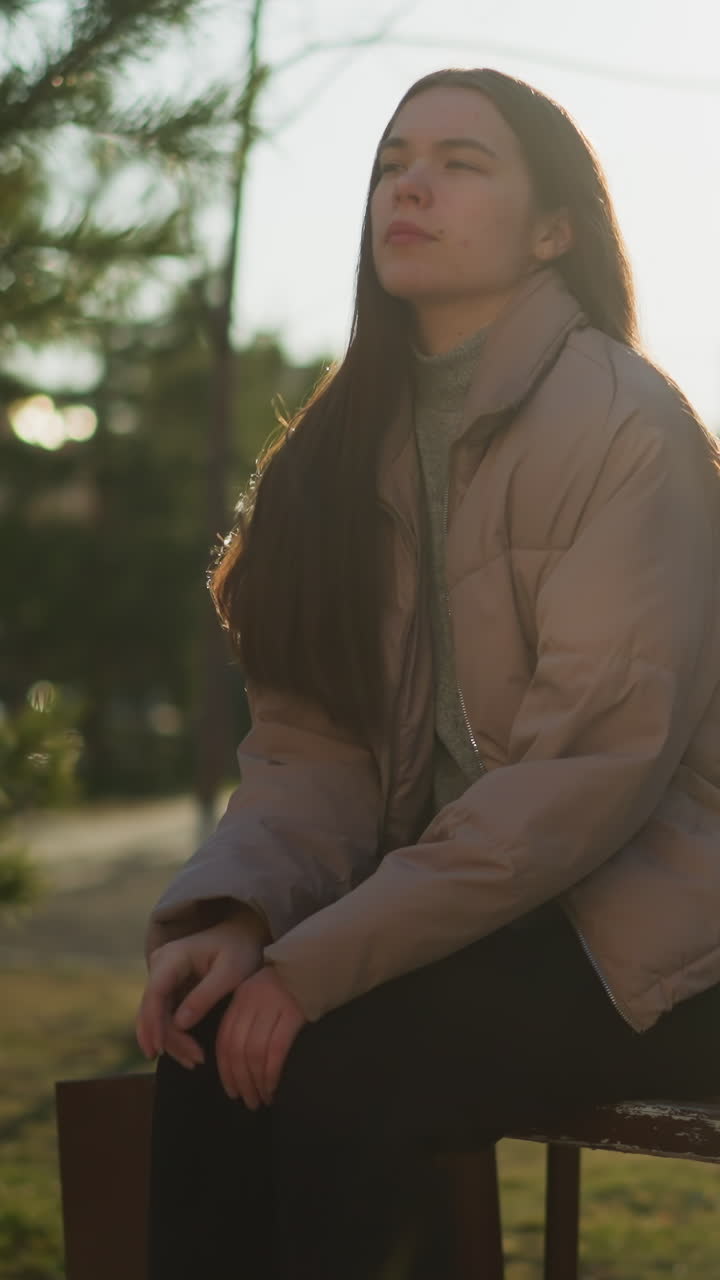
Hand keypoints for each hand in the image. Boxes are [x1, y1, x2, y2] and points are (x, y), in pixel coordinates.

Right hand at [135, 913, 265, 1069]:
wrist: (242, 934)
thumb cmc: (240, 949)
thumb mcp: (230, 972)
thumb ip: (205, 996)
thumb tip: (179, 1024)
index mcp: (173, 956)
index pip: (155, 993)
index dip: (154, 1023)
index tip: (160, 1049)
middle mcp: (160, 965)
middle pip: (153, 1009)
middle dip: (168, 1039)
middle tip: (194, 1061)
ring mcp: (162, 976)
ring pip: (156, 1016)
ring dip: (171, 1041)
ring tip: (194, 1061)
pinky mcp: (169, 987)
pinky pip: (164, 1014)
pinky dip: (174, 1034)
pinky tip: (188, 1051)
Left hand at [214, 965, 307, 1108]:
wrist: (318, 963)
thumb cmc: (289, 986)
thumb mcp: (261, 996)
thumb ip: (247, 1021)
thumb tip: (238, 1062)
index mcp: (240, 999)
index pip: (224, 1040)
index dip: (226, 1070)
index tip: (232, 1092)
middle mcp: (252, 1002)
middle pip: (237, 1049)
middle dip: (240, 1081)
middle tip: (248, 1102)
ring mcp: (272, 1006)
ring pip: (254, 1052)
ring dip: (256, 1082)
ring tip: (262, 1099)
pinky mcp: (293, 1012)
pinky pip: (276, 1049)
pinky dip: (271, 1073)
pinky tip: (274, 1087)